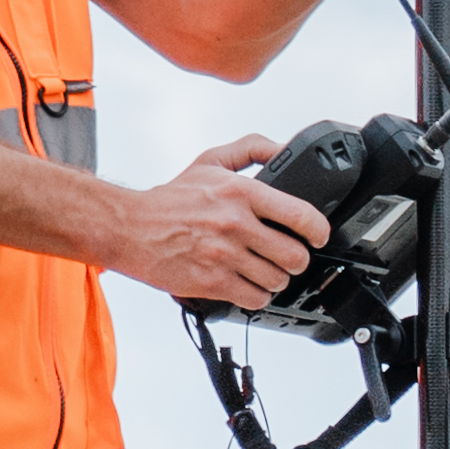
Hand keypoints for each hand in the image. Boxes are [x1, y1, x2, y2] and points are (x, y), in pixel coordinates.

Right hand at [122, 133, 326, 309]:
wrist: (131, 227)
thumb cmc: (171, 199)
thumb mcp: (211, 161)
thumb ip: (252, 149)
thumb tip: (285, 149)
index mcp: (241, 191)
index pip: (301, 215)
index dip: (318, 231)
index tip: (317, 236)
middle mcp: (235, 224)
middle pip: (295, 256)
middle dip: (296, 259)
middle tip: (287, 256)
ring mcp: (224, 256)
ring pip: (277, 280)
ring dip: (275, 278)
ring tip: (264, 270)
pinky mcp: (212, 283)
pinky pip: (255, 299)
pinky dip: (257, 295)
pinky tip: (248, 284)